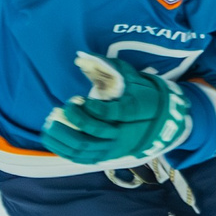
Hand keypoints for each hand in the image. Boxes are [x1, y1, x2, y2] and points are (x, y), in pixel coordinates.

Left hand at [39, 52, 191, 165]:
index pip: (114, 114)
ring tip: (49, 124)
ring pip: (86, 149)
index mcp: (135, 111)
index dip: (96, 109)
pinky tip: (52, 139)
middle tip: (62, 108)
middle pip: (96, 133)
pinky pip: (84, 159)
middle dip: (75, 121)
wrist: (165, 123)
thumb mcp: (134, 77)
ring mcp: (116, 148)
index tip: (81, 99)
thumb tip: (82, 56)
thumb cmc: (144, 95)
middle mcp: (125, 133)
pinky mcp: (108, 156)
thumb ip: (110, 66)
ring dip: (64, 137)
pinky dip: (65, 150)